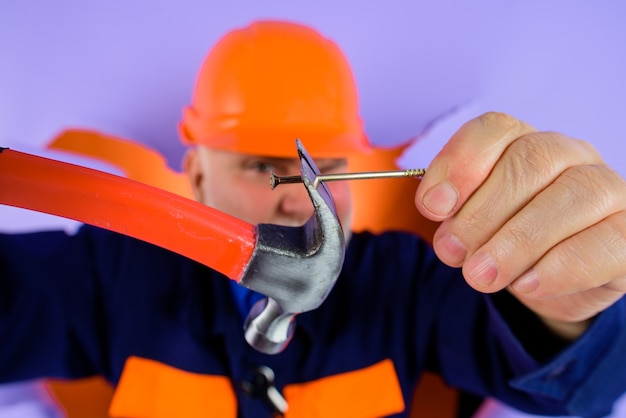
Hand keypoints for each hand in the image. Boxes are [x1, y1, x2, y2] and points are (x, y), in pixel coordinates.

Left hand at [415, 112, 625, 337]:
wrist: (550, 282)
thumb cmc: (504, 240)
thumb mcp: (470, 223)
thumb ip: (453, 208)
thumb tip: (437, 204)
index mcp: (523, 143)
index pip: (494, 129)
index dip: (460, 164)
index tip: (433, 207)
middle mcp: (570, 155)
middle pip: (530, 161)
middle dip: (481, 212)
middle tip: (452, 253)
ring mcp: (608, 190)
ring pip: (572, 196)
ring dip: (516, 241)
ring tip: (481, 275)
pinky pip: (606, 242)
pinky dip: (560, 267)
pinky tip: (527, 285)